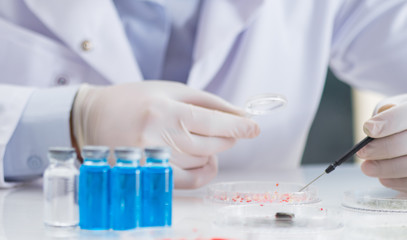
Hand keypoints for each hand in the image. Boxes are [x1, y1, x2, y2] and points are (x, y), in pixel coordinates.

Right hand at [72, 81, 259, 188]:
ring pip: (200, 161)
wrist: (93, 116)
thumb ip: (207, 102)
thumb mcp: (170, 90)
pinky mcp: (148, 174)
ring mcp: (150, 159)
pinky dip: (204, 172)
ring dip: (214, 152)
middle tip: (230, 131)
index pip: (211, 121)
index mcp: (163, 109)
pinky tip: (205, 160)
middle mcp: (155, 136)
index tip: (254, 128)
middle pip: (209, 144)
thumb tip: (239, 115)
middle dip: (227, 138)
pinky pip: (188, 181)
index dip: (237, 127)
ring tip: (206, 140)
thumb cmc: (135, 99)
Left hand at [358, 94, 406, 192]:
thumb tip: (372, 129)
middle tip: (361, 152)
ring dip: (384, 168)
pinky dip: (394, 181)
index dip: (388, 123)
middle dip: (381, 149)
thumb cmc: (400, 122)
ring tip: (367, 167)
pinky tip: (383, 178)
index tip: (368, 129)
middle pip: (405, 144)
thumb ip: (385, 114)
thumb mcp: (393, 109)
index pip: (405, 115)